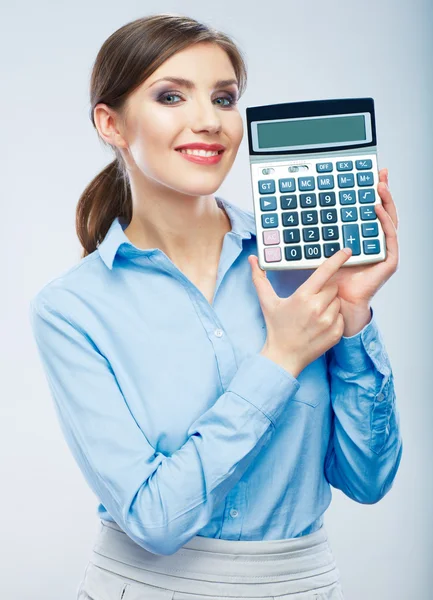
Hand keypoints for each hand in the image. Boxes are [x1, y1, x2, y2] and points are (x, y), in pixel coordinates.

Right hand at [249, 248, 351, 376]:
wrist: (284, 356)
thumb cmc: (276, 328)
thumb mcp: (267, 302)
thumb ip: (260, 279)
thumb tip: (253, 259)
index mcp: (303, 297)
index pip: (324, 272)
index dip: (337, 259)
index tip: (347, 251)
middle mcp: (317, 308)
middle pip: (333, 287)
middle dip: (325, 290)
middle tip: (311, 301)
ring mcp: (328, 322)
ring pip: (338, 302)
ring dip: (330, 304)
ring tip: (314, 314)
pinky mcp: (336, 333)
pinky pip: (342, 317)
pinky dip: (334, 318)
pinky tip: (320, 324)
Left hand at [328, 168, 398, 313]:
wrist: (336, 303)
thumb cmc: (331, 281)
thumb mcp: (325, 250)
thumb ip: (324, 234)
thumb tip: (308, 214)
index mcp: (364, 240)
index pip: (371, 213)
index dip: (372, 194)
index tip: (370, 175)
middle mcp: (376, 244)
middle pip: (384, 212)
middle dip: (383, 191)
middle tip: (380, 173)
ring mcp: (385, 252)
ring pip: (390, 221)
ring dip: (386, 202)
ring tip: (380, 186)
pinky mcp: (389, 262)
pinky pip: (389, 239)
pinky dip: (384, 223)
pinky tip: (378, 210)